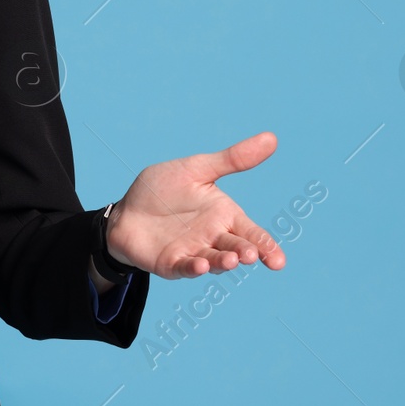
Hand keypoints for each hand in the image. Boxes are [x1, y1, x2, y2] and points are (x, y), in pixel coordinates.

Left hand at [104, 131, 286, 279]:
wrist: (126, 209)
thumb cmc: (164, 190)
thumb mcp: (197, 169)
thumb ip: (232, 159)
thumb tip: (271, 138)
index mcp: (224, 216)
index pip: (252, 233)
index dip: (267, 246)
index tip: (278, 260)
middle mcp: (213, 237)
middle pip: (235, 247)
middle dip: (244, 252)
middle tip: (251, 254)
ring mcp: (193, 252)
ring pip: (213, 260)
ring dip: (222, 262)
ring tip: (230, 260)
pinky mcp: (171, 262)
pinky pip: (185, 267)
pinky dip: (194, 268)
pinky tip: (201, 265)